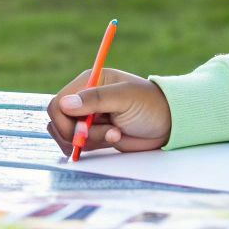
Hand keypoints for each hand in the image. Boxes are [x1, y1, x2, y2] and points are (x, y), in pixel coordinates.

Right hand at [46, 68, 170, 154]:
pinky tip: (115, 138)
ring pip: (66, 135)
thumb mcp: (124, 98)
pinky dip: (92, 147)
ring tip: (114, 135)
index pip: (58, 103)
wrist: (169, 124)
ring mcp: (88, 117)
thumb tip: (64, 104)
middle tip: (107, 134)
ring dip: (88, 141)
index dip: (65, 122)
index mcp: (89, 81)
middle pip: (58, 121)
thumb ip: (95, 100)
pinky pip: (79, 144)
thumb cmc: (150, 105)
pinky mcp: (94, 134)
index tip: (83, 132)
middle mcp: (84, 98)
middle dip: (78, 134)